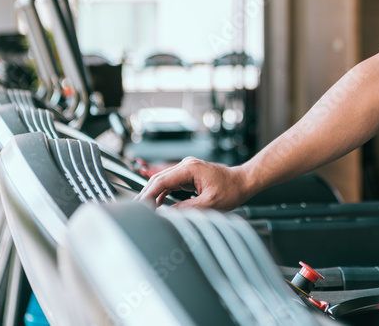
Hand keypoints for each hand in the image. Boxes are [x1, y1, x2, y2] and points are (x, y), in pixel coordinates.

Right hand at [137, 157, 251, 210]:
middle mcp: (187, 165)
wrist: (242, 182)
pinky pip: (171, 182)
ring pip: (163, 180)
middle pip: (159, 178)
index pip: (162, 180)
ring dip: (153, 193)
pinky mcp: (189, 174)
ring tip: (144, 207)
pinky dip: (163, 192)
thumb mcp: (209, 204)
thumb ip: (186, 209)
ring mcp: (187, 168)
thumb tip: (167, 214)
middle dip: (146, 193)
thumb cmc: (231, 190)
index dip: (148, 194)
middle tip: (136, 208)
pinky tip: (157, 203)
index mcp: (190, 168)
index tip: (140, 205)